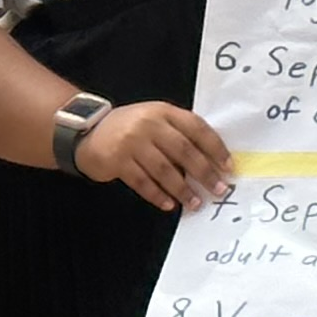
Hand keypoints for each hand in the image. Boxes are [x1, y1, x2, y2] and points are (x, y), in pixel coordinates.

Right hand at [74, 101, 230, 211]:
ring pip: (164, 169)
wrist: (88, 131)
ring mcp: (131, 142)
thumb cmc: (130, 129)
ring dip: (182, 189)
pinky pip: (142, 182)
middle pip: (183, 150)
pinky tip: (169, 204)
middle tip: (218, 189)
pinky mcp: (117, 161)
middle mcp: (149, 124)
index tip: (228, 166)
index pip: (196, 127)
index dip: (214, 147)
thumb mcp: (154, 120)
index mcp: (163, 111)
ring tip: (195, 203)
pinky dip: (157, 195)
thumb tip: (210, 162)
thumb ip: (178, 133)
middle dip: (204, 172)